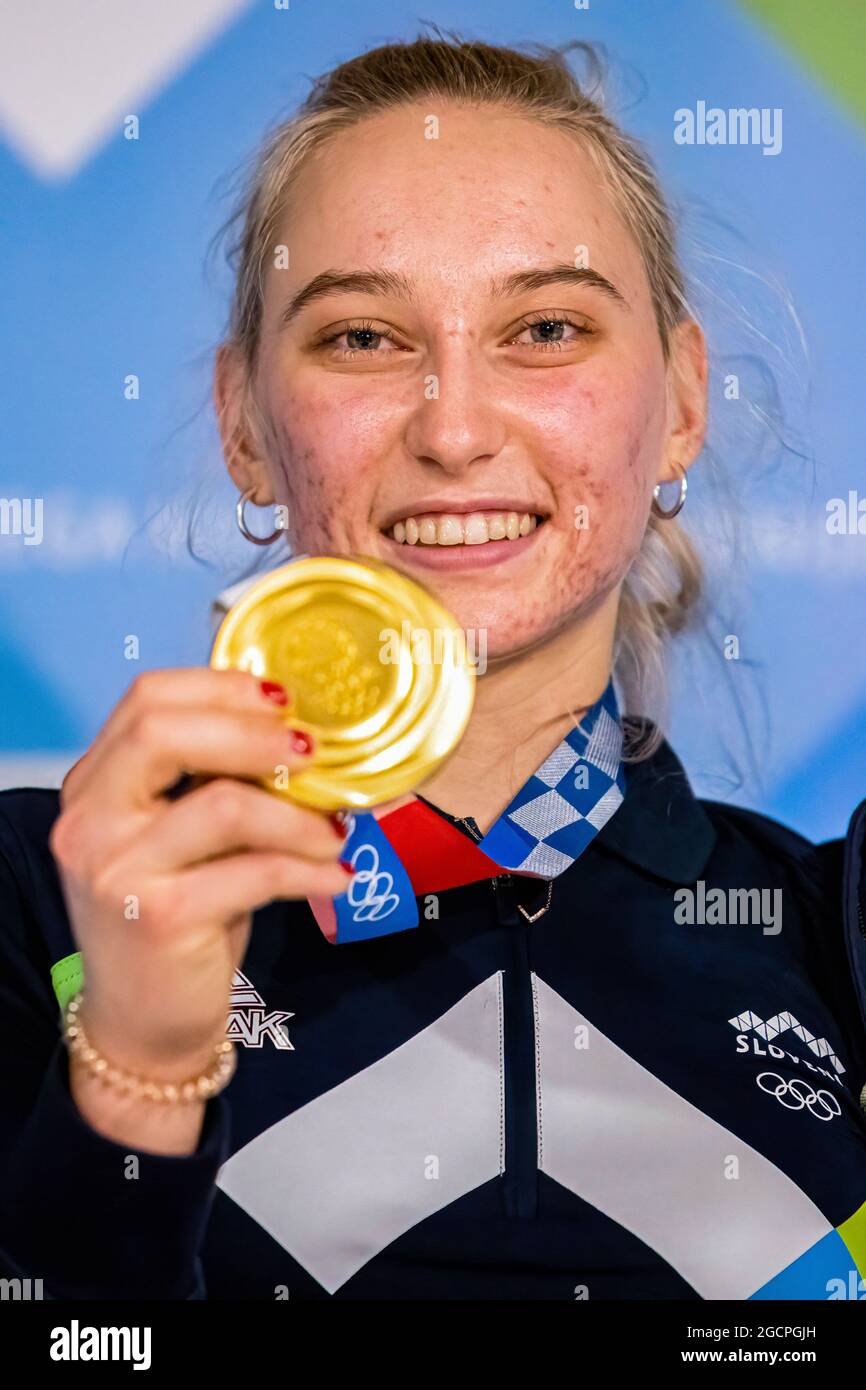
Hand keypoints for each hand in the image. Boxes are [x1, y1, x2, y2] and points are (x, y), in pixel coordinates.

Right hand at [50, 668, 349, 1082]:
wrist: (142, 1024)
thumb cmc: (175, 917)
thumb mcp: (180, 838)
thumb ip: (210, 782)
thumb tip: (297, 732)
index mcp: (93, 785)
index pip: (145, 699)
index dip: (220, 687)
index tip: (282, 700)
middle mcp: (90, 821)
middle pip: (163, 733)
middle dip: (253, 733)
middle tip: (312, 753)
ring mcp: (118, 870)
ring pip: (224, 805)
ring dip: (297, 816)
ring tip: (335, 833)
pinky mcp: (160, 918)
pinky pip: (256, 873)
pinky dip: (309, 870)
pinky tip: (337, 876)